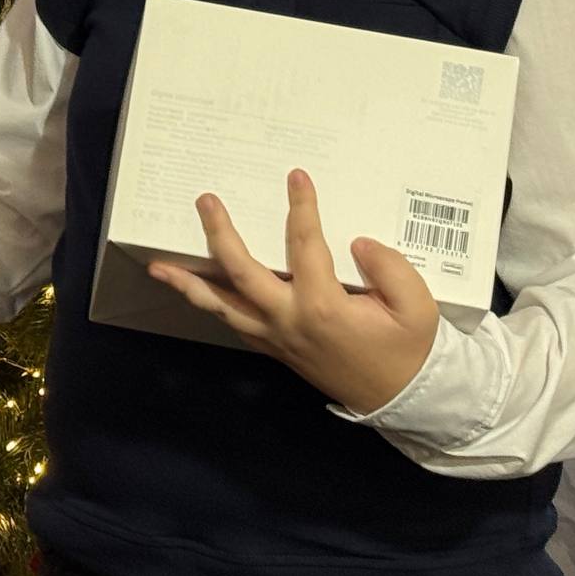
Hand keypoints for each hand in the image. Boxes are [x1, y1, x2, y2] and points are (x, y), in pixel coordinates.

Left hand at [147, 171, 440, 414]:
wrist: (401, 397)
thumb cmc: (409, 349)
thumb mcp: (416, 307)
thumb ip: (390, 268)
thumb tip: (357, 242)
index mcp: (324, 307)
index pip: (305, 246)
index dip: (301, 209)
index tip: (295, 177)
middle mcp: (289, 321)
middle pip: (242, 273)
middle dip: (220, 235)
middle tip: (206, 201)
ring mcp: (276, 338)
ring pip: (223, 307)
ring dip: (189, 285)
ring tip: (158, 267)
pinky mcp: (274, 348)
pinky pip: (234, 322)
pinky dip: (211, 305)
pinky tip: (194, 290)